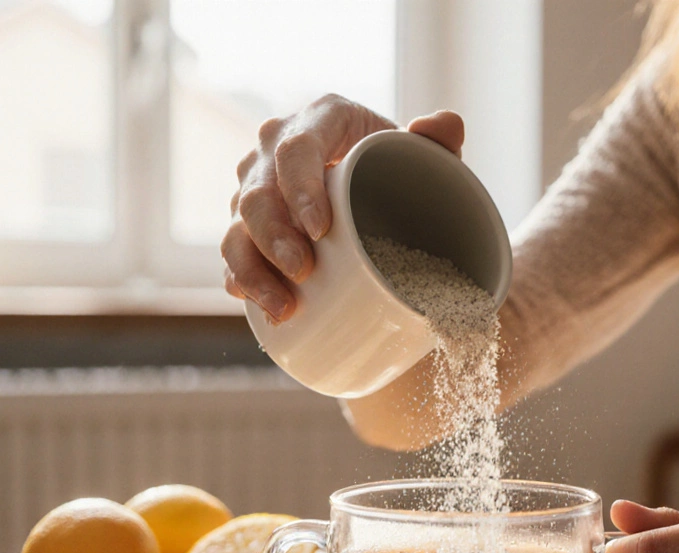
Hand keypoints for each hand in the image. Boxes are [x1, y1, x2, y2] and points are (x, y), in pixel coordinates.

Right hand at [222, 96, 464, 320]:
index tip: (320, 230)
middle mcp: (276, 148)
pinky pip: (232, 255)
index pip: (295, 149)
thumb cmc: (402, 170)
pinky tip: (258, 306)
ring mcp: (256, 187)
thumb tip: (445, 125)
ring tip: (283, 306)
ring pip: (236, 228)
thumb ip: (440, 139)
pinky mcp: (247, 225)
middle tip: (303, 272)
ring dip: (252, 269)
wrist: (384, 196)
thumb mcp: (425, 155)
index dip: (300, 189)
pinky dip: (243, 282)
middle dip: (273, 237)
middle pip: (257, 193)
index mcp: (320, 120)